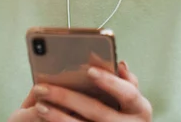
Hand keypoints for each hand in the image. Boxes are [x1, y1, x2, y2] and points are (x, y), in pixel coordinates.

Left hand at [9, 61, 151, 121]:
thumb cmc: (127, 116)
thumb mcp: (133, 102)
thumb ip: (127, 83)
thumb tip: (120, 64)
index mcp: (140, 110)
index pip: (128, 93)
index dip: (111, 82)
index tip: (90, 70)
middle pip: (97, 111)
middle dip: (68, 98)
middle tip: (43, 87)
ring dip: (58, 117)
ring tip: (39, 104)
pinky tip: (44, 118)